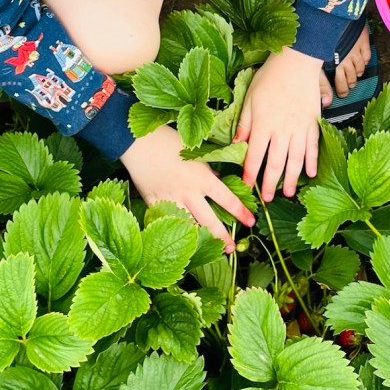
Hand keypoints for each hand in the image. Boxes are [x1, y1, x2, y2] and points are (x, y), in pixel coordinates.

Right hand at [121, 124, 254, 253]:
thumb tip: (219, 181)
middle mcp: (189, 193)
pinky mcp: (154, 204)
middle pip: (210, 221)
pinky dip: (174, 230)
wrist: (139, 142)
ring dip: (200, 239)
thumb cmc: (169, 141)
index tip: (250, 221)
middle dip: (223, 237)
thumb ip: (208, 170)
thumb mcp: (195, 153)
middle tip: (232, 248)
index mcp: (202, 179)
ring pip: (189, 226)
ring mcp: (171, 201)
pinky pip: (166, 222)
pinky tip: (180, 240)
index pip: (228, 200)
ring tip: (208, 249)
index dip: (241, 212)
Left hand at [236, 47, 322, 201]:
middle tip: (267, 198)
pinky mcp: (312, 123)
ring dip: (291, 178)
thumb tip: (236, 145)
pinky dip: (312, 161)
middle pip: (275, 163)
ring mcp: (299, 128)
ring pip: (295, 160)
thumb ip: (244, 124)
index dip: (250, 174)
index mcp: (263, 125)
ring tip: (288, 193)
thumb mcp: (249, 98)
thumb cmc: (269, 78)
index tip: (247, 186)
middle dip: (270, 183)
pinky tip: (310, 173)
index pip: (254, 156)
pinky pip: (313, 147)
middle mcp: (282, 131)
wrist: (296, 62)